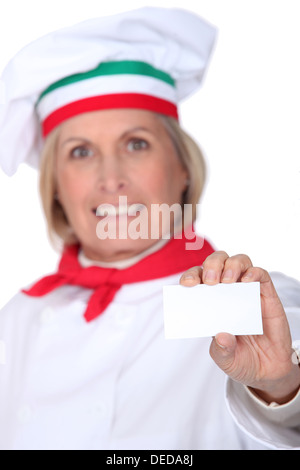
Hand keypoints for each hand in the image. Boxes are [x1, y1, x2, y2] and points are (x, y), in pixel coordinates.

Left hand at [180, 251, 299, 403]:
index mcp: (210, 302)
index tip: (187, 284)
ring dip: (231, 265)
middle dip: (212, 266)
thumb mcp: (226, 360)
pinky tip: (247, 281)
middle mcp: (227, 291)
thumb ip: (222, 349)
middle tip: (211, 282)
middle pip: (217, 263)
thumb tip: (222, 336)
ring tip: (228, 281)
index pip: (197, 279)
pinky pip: (260, 275)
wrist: (268, 370)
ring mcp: (247, 290)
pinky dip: (253, 273)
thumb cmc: (241, 359)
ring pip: (238, 261)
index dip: (191, 277)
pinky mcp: (266, 295)